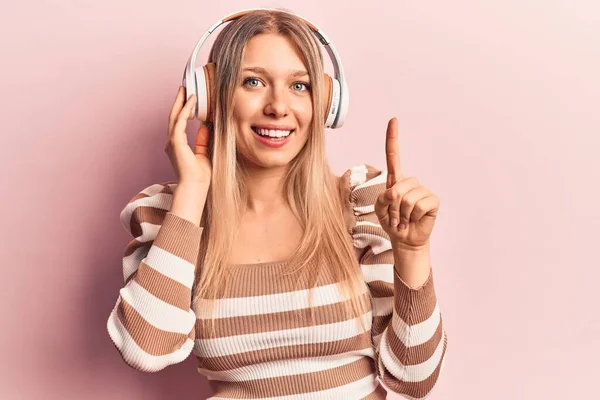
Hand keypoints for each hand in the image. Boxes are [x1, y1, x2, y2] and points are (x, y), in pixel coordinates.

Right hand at [165, 86, 211, 186]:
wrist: (195, 187)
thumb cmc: (200, 176)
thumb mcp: (204, 153)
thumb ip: (202, 139)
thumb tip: (205, 126)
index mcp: (177, 145)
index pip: (179, 122)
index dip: (183, 109)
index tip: (188, 98)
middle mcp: (172, 142)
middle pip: (174, 116)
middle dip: (178, 101)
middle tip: (184, 87)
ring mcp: (172, 142)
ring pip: (174, 116)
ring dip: (180, 102)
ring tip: (186, 89)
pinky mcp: (175, 142)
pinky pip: (180, 121)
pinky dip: (185, 110)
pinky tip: (191, 101)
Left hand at [374, 118, 439, 249]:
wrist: (405, 239)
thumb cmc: (392, 222)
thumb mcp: (380, 209)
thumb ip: (383, 198)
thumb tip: (396, 192)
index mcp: (396, 180)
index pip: (394, 156)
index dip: (393, 138)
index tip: (393, 120)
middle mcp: (410, 182)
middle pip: (397, 187)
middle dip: (392, 206)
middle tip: (395, 217)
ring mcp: (423, 190)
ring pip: (407, 198)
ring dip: (402, 214)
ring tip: (403, 220)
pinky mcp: (433, 200)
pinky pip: (420, 204)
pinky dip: (413, 216)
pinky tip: (414, 220)